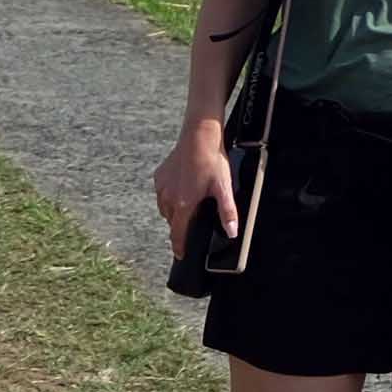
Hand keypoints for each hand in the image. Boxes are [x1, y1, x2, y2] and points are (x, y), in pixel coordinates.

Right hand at [155, 124, 235, 248]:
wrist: (199, 136)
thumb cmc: (212, 160)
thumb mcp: (224, 188)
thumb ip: (227, 212)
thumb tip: (231, 232)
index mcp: (183, 205)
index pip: (178, 233)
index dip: (179, 247)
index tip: (180, 255)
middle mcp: (168, 198)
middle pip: (172, 221)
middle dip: (180, 226)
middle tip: (192, 223)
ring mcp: (162, 187)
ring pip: (165, 208)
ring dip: (174, 212)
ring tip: (188, 205)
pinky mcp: (159, 176)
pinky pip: (162, 194)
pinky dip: (169, 196)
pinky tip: (181, 188)